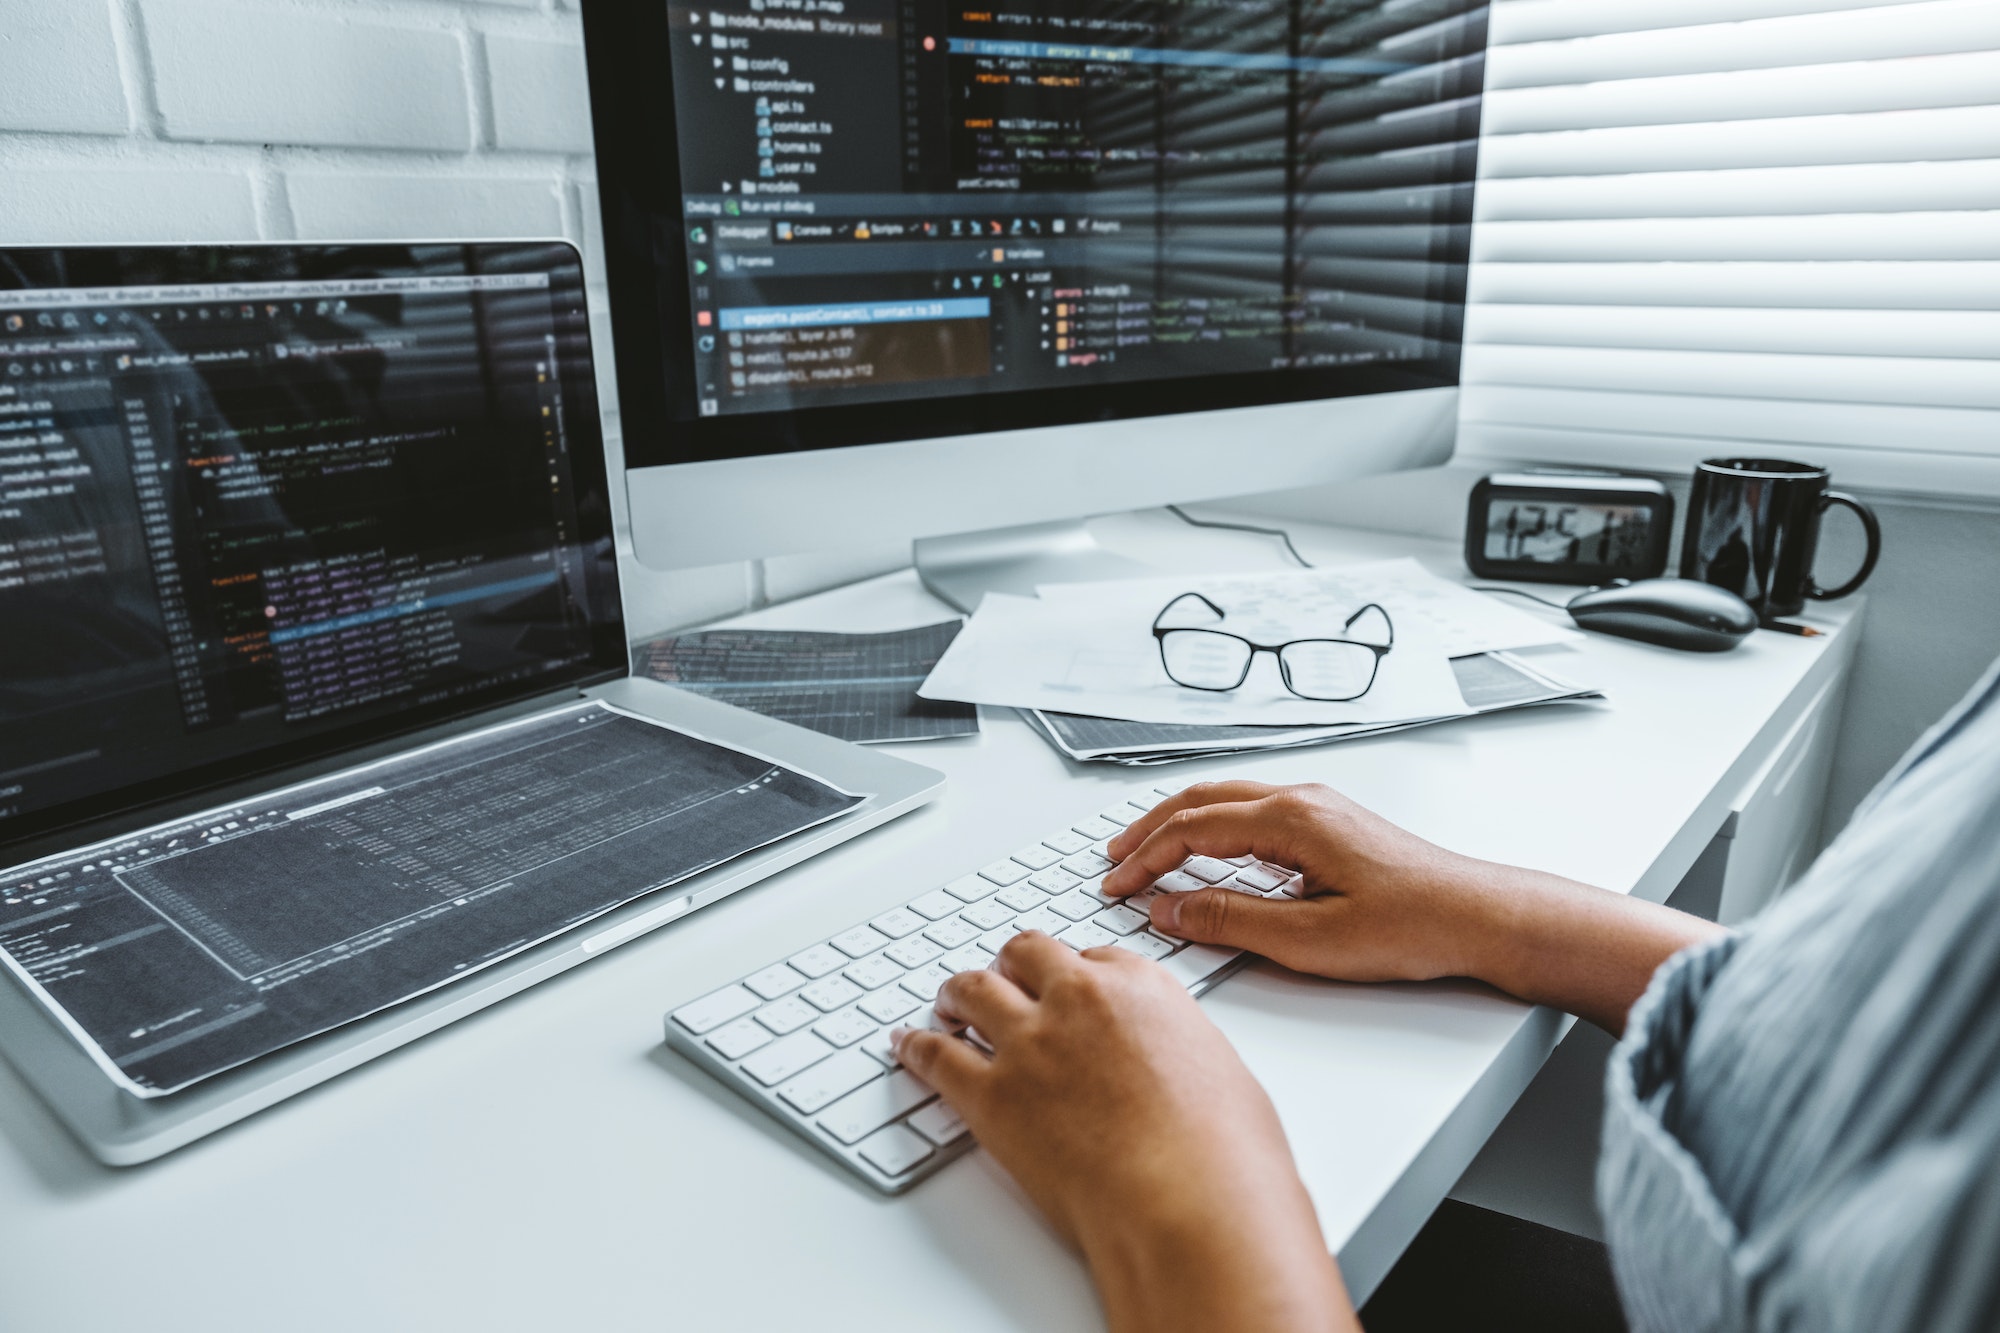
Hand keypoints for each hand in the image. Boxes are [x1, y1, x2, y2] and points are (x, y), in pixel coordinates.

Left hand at [894, 932, 1355, 1332]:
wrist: (1189, 1200)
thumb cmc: (1222, 1152)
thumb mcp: (1222, 1075)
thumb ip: (1182, 1055)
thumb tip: (1176, 1071)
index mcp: (1141, 987)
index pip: (1092, 959)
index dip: (1073, 977)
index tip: (1066, 991)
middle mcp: (1080, 999)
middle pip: (1025, 957)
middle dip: (1011, 967)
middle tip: (1001, 981)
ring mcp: (1030, 1042)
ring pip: (971, 990)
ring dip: (956, 995)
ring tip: (948, 1004)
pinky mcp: (991, 1095)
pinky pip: (937, 1056)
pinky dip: (917, 1047)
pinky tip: (909, 1046)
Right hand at [1101, 780, 1725, 1033]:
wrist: (1482, 917)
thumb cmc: (1413, 927)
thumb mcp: (1310, 940)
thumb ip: (1231, 921)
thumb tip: (1170, 911)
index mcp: (1291, 819)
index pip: (1192, 829)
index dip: (1145, 859)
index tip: (1115, 886)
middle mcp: (1302, 800)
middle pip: (1201, 801)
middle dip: (1149, 831)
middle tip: (1112, 861)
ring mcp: (1319, 807)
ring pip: (1226, 800)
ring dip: (1179, 824)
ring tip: (1145, 852)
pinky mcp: (1332, 824)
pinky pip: (1252, 811)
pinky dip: (1212, 827)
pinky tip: (1207, 853)